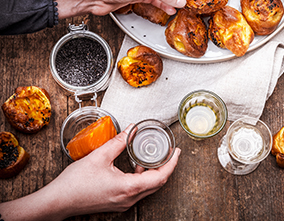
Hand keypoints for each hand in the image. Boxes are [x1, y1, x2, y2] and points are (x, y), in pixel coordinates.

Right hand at [0, 126, 180, 219]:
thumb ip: (119, 141)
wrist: (59, 202)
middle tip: (170, 151)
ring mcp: (122, 203)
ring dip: (153, 173)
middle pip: (156, 184)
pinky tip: (135, 166)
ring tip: (154, 155)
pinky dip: (141, 178)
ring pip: (147, 188)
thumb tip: (132, 128)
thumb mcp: (100, 156)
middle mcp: (128, 199)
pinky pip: (136, 190)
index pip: (160, 177)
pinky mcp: (116, 203)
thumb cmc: (76, 182)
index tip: (177, 151)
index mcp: (128, 188)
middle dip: (166, 167)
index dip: (172, 163)